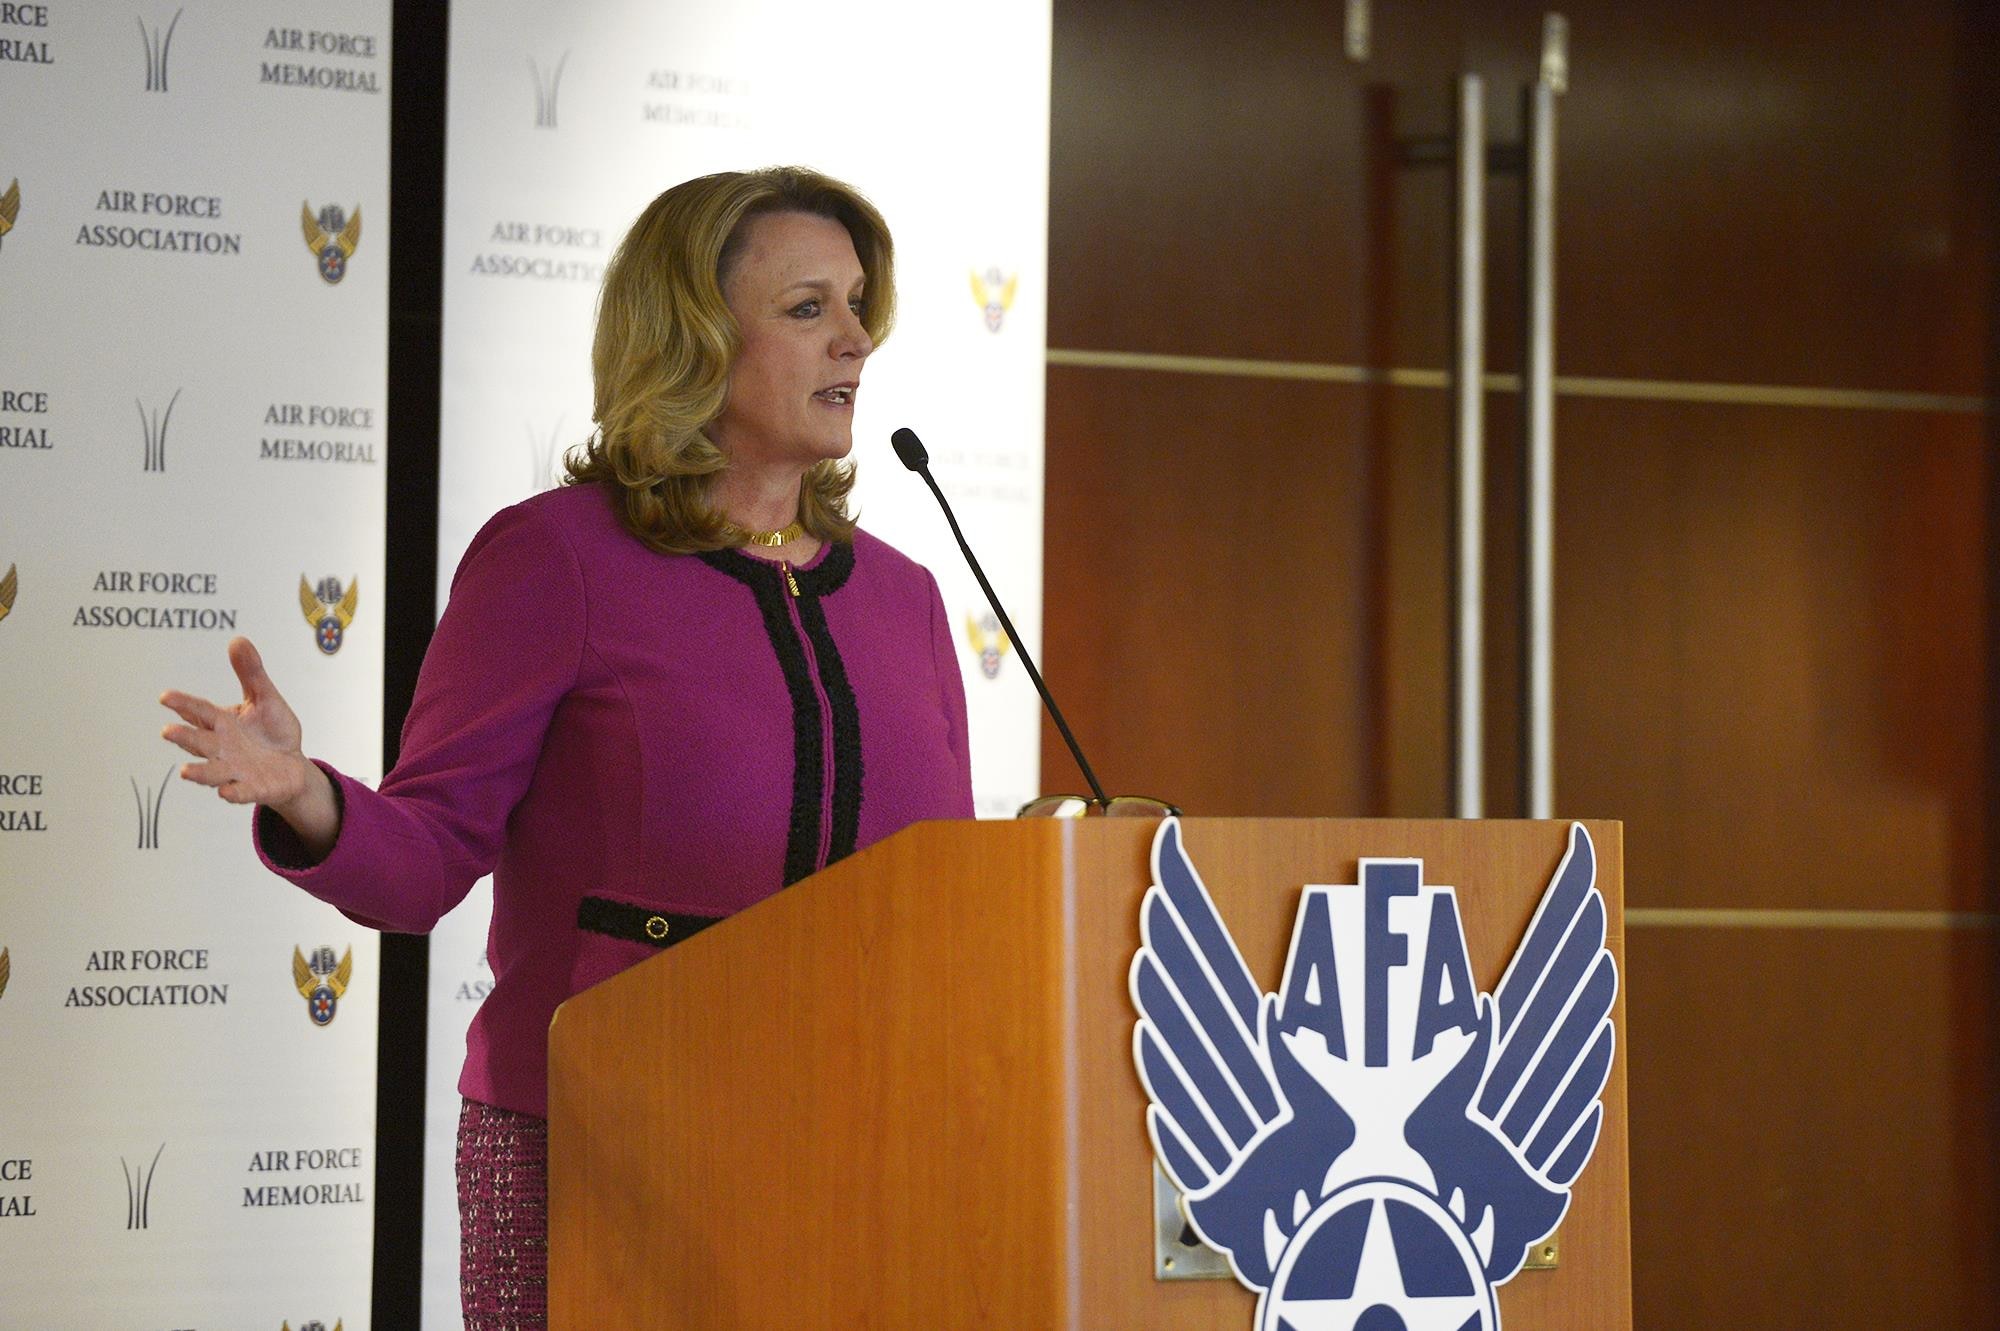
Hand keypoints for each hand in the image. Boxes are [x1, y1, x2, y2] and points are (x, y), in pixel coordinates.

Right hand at [161, 636, 337, 850]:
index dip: (183, 704)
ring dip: (199, 772)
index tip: (165, 696)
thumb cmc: (272, 731)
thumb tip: (238, 640)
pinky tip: (226, 792)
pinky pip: (241, 792)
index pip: (199, 711)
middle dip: (184, 738)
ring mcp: (235, 770)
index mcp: (222, 723)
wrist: (291, 766)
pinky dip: (234, 793)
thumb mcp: (265, 699)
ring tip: (185, 772)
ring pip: (212, 772)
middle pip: (200, 742)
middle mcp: (222, 748)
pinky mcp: (252, 789)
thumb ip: (251, 673)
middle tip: (168, 731)